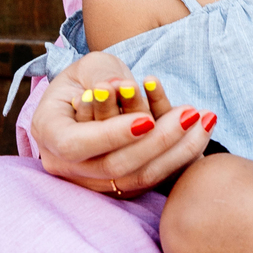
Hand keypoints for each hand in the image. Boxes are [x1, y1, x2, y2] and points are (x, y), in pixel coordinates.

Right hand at [30, 53, 215, 195]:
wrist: (95, 96)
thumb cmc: (90, 77)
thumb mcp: (89, 65)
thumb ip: (99, 74)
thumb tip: (116, 85)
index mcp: (48, 133)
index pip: (77, 144)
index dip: (112, 134)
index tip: (147, 119)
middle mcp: (65, 165)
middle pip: (114, 166)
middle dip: (157, 141)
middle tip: (189, 114)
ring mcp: (92, 182)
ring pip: (138, 178)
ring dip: (177, 151)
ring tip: (204, 120)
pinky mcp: (120, 187)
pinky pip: (153, 180)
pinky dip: (181, 157)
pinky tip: (204, 131)